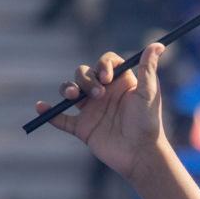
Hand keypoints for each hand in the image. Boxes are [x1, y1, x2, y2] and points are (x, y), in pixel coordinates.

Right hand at [33, 43, 169, 178]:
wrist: (140, 154)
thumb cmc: (148, 123)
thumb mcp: (149, 93)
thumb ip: (148, 68)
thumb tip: (158, 44)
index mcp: (120, 83)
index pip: (106, 63)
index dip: (103, 65)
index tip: (107, 77)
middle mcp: (104, 94)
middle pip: (84, 74)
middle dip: (86, 79)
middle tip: (98, 95)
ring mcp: (91, 110)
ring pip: (70, 91)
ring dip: (67, 89)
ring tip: (73, 97)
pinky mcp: (83, 128)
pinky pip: (61, 119)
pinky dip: (49, 113)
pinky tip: (40, 107)